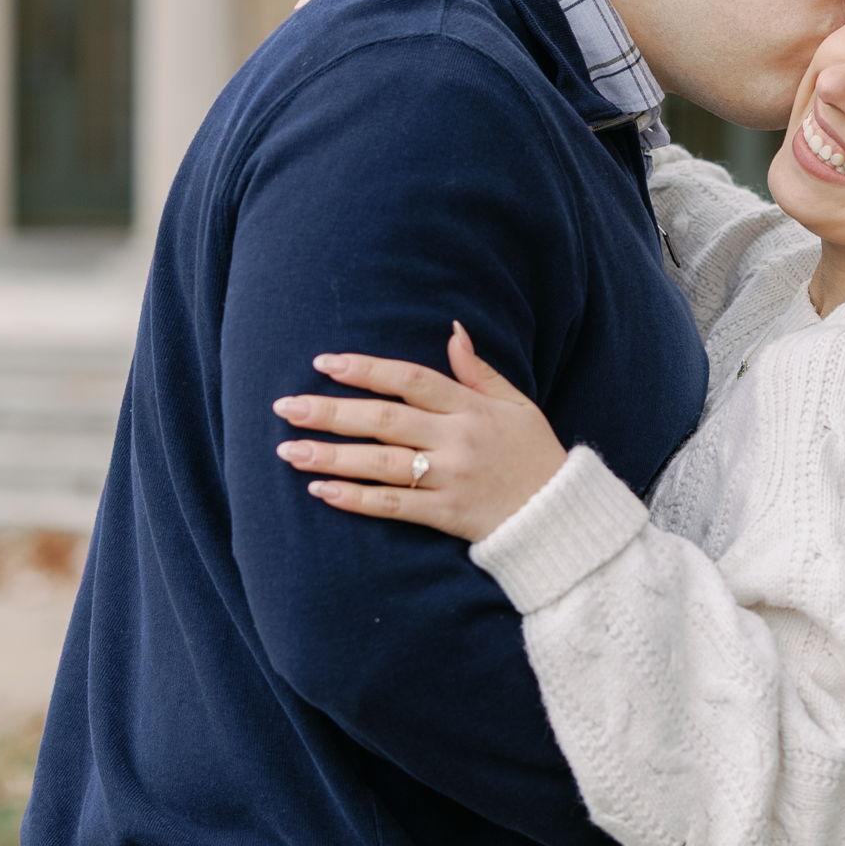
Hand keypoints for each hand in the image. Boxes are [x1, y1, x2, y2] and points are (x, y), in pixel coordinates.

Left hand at [274, 324, 569, 542]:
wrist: (559, 515)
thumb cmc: (534, 454)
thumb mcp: (517, 403)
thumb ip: (479, 371)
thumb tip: (453, 330)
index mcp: (470, 407)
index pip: (409, 379)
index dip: (366, 369)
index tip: (325, 363)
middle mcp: (456, 439)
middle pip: (384, 420)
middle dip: (331, 412)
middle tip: (285, 406)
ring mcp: (449, 478)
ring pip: (380, 464)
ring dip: (331, 456)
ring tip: (289, 451)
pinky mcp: (445, 514)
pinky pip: (393, 505)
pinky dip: (355, 499)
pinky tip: (321, 491)